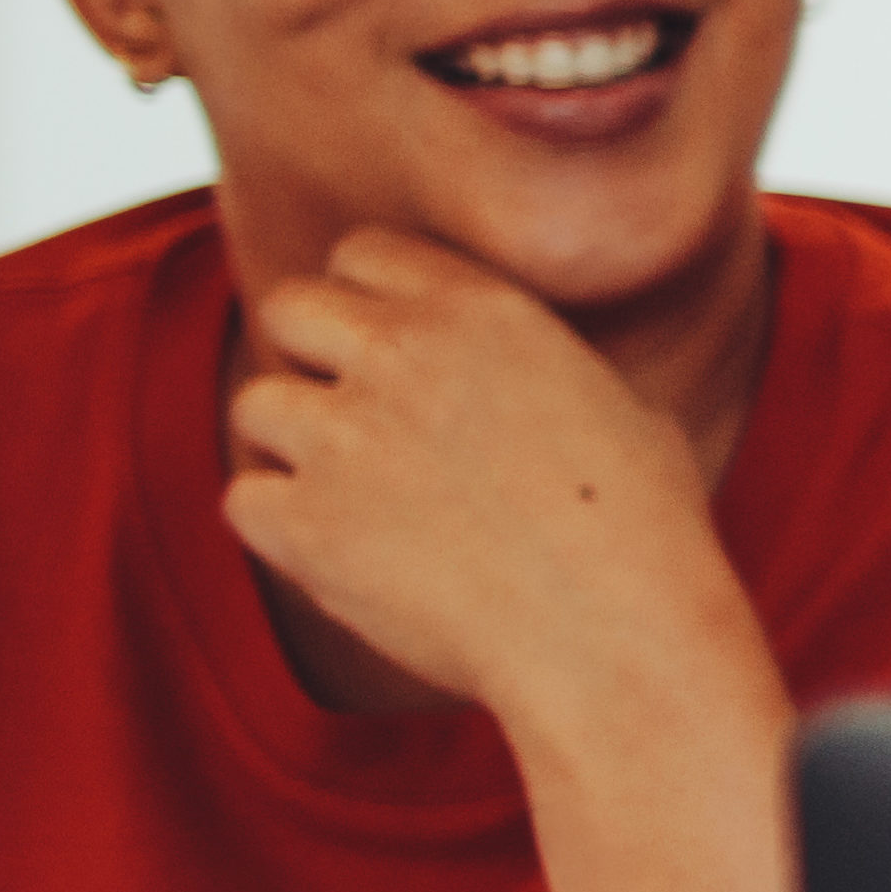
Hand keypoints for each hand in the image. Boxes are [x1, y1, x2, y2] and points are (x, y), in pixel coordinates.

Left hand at [220, 230, 764, 733]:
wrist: (618, 638)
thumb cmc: (646, 535)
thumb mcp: (622, 407)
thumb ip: (540, 368)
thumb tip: (523, 376)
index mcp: (484, 310)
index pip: (363, 253)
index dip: (366, 301)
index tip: (385, 350)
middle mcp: (403, 354)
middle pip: (288, 308)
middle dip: (309, 355)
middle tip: (352, 417)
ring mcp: (346, 436)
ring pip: (256, 405)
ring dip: (293, 445)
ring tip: (354, 494)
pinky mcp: (307, 522)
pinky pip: (244, 498)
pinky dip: (281, 525)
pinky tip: (342, 549)